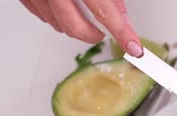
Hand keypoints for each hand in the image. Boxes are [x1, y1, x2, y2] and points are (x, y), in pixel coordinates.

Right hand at [19, 0, 142, 56]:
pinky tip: (65, 7)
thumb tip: (121, 11)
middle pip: (75, 26)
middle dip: (93, 34)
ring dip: (75, 25)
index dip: (122, 32)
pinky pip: (42, 15)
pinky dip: (57, 17)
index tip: (133, 47)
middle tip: (106, 32)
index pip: (104, 11)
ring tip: (85, 12)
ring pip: (58, 24)